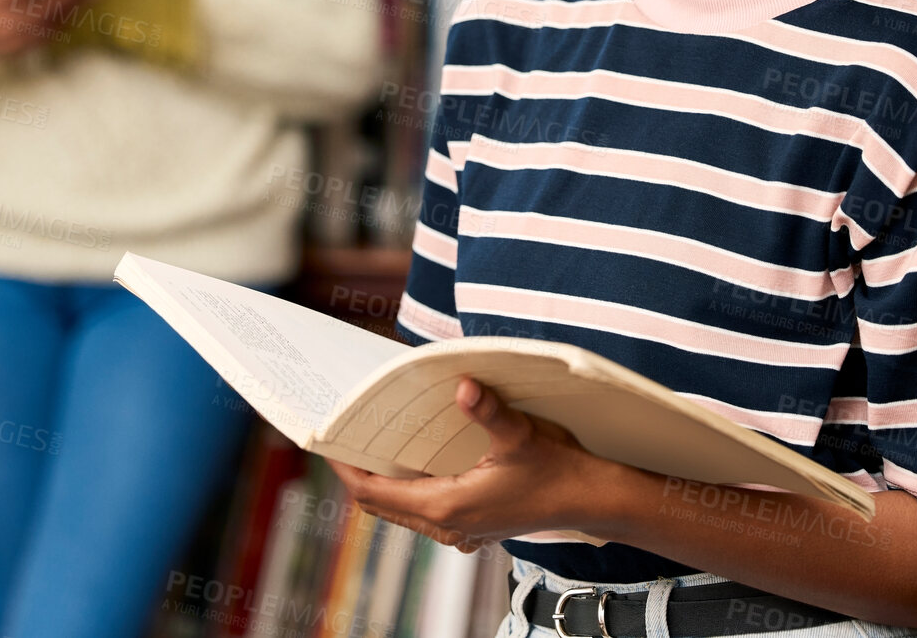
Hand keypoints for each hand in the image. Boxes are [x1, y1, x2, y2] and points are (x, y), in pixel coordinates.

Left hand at [324, 377, 606, 553]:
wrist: (591, 500)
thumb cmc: (557, 470)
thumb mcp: (520, 435)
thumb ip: (489, 411)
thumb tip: (464, 385)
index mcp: (446, 507)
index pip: (373, 493)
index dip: (344, 467)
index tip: (325, 441)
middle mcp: (446, 525)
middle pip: (381, 502)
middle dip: (358, 469)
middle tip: (342, 434)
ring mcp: (459, 530)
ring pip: (401, 507)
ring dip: (383, 478)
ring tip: (371, 441)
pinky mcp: (473, 525)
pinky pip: (424, 508)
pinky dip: (409, 485)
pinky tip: (414, 457)